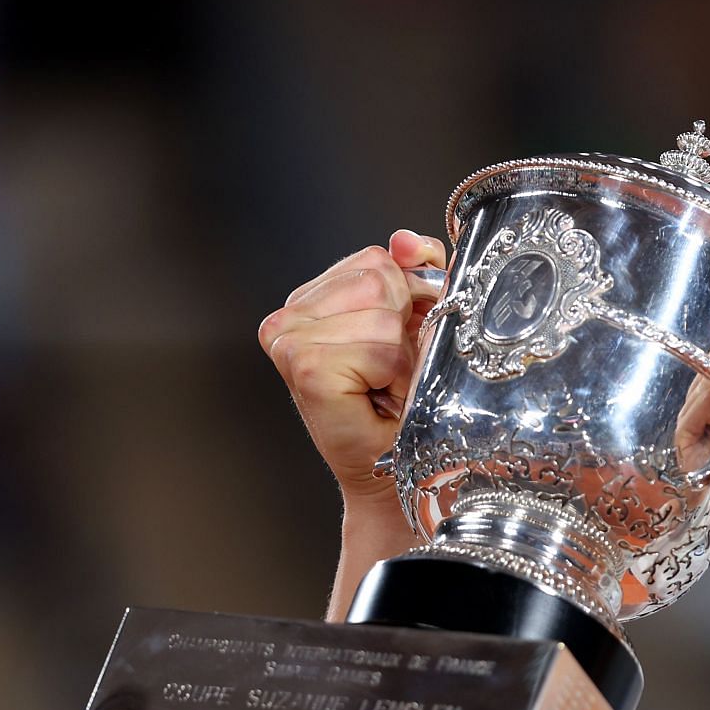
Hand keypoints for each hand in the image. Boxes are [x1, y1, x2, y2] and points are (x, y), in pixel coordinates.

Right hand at [258, 230, 445, 505]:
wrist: (399, 470)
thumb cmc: (407, 406)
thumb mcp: (421, 324)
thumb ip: (419, 271)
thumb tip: (403, 239)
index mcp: (315, 297)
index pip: (379, 259)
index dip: (411, 300)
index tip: (402, 345)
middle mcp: (291, 313)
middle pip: (380, 278)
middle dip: (405, 327)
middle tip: (393, 372)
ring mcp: (289, 337)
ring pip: (381, 312)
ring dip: (400, 353)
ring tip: (385, 385)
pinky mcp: (301, 363)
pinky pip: (377, 344)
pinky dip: (392, 372)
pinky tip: (375, 394)